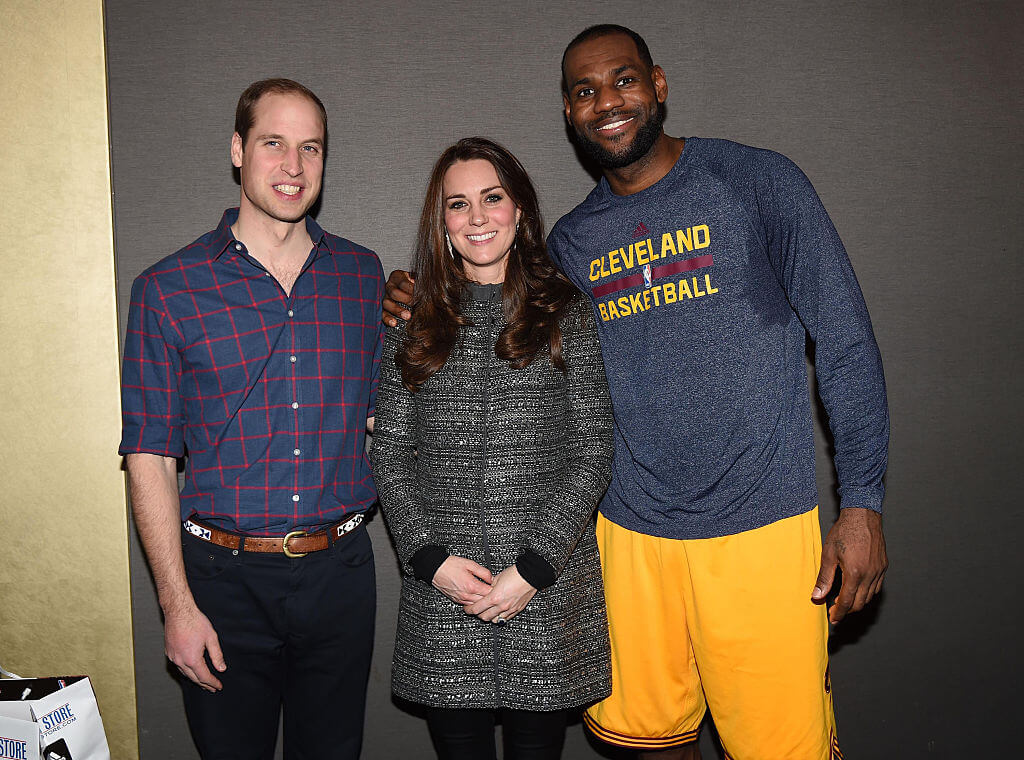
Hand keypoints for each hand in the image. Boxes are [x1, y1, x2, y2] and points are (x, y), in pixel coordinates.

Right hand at [164, 602, 225, 691]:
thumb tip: (221, 668)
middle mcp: (180, 661)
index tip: (219, 687)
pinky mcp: (169, 652)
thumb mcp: (211, 638)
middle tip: (212, 688)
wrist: (178, 612)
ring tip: (203, 682)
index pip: (204, 677)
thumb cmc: (195, 622)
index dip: (212, 683)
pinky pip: (178, 666)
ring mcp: (172, 657)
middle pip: (193, 678)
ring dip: (195, 678)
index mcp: (192, 659)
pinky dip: (186, 671)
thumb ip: (217, 655)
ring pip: (184, 673)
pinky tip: (191, 670)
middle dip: (204, 684)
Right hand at [383, 269, 415, 326]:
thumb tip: (421, 286)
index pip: (403, 282)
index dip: (411, 288)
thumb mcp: (417, 282)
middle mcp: (389, 286)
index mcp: (397, 277)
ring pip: (386, 303)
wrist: (411, 297)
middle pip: (394, 292)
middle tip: (414, 304)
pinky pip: (382, 313)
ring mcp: (384, 297)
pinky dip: (388, 319)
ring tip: (407, 316)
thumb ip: (419, 283)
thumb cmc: (415, 288)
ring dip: (397, 310)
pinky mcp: (382, 309)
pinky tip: (394, 323)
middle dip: (405, 299)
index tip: (420, 294)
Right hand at [433, 556, 492, 604]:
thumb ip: (483, 572)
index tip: (498, 586)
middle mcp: (466, 594)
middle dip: (490, 597)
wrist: (435, 569)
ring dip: (482, 601)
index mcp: (471, 585)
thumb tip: (491, 578)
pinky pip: (468, 604)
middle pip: (484, 601)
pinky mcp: (456, 600)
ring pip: (476, 605)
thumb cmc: (450, 565)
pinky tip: (476, 596)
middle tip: (494, 591)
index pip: (489, 593)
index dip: (495, 590)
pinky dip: (474, 602)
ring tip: (486, 595)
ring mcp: (460, 599)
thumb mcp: (470, 564)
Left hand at [464, 565, 536, 623]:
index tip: (467, 608)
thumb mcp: (497, 578)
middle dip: (477, 614)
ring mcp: (510, 609)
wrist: (530, 575)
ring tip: (487, 612)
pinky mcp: (517, 610)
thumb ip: (489, 586)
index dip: (469, 610)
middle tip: (475, 610)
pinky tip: (498, 612)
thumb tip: (484, 589)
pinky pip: (505, 619)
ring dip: (489, 617)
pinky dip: (499, 617)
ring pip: (495, 620)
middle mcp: (501, 606)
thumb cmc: (515, 574)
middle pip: (484, 617)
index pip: (477, 608)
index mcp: (494, 597)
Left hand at [812, 508, 887, 623]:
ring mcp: (879, 571)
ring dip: (856, 603)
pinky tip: (856, 590)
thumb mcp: (828, 554)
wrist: (862, 516)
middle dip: (846, 610)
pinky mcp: (883, 566)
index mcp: (854, 573)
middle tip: (835, 611)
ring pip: (869, 597)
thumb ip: (824, 578)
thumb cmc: (844, 532)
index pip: (846, 602)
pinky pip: (876, 587)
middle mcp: (870, 575)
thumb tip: (816, 596)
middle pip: (859, 603)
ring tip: (843, 601)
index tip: (832, 618)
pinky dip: (866, 593)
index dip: (838, 613)